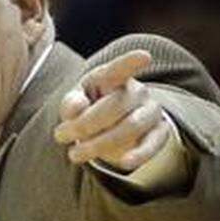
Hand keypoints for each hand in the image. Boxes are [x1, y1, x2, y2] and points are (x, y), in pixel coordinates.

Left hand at [53, 50, 169, 172]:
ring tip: (74, 154)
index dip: (132, 62)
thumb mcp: (74, 103)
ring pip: (131, 126)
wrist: (110, 127)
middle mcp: (137, 91)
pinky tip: (124, 163)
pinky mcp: (159, 133)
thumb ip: (71, 103)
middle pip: (114, 105)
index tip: (145, 56)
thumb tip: (76, 106)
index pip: (121, 68)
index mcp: (112, 77)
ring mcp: (151, 111)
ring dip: (100, 143)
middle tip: (60, 136)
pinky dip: (139, 155)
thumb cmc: (89, 108)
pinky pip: (152, 144)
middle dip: (84, 124)